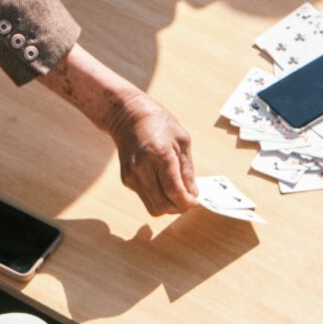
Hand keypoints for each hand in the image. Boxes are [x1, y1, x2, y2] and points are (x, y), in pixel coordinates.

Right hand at [109, 92, 196, 214]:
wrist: (127, 116)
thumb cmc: (159, 123)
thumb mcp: (182, 140)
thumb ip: (188, 170)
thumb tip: (193, 193)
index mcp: (159, 154)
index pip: (174, 191)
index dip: (188, 202)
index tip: (196, 201)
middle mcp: (142, 168)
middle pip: (162, 205)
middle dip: (178, 208)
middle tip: (188, 200)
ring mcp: (132, 175)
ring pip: (153, 207)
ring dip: (168, 206)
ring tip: (177, 194)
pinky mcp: (126, 180)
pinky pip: (146, 198)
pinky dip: (158, 197)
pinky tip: (163, 184)